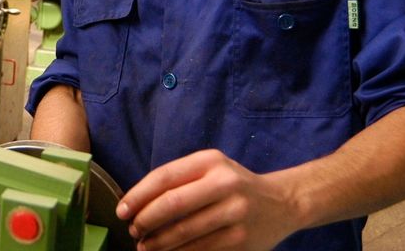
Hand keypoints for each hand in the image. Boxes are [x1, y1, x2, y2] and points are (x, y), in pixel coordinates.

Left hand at [117, 149, 299, 250]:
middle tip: (134, 231)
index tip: (122, 211)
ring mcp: (235, 213)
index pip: (164, 177)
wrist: (282, 203)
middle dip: (145, 221)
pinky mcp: (242, 240)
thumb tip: (137, 204)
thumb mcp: (210, 169)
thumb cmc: (234, 185)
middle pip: (172, 204)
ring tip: (145, 247)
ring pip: (184, 232)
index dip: (138, 196)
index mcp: (210, 161)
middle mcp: (225, 184)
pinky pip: (201, 250)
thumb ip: (178, 180)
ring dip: (158, 243)